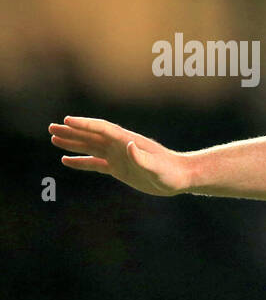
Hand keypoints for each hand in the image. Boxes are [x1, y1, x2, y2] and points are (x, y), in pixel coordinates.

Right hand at [49, 116, 190, 196]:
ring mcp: (119, 156)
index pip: (102, 129)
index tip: (66, 121)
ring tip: (53, 138)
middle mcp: (120, 146)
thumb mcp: (157, 167)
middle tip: (51, 127)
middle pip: (92, 135)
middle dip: (72, 131)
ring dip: (73, 143)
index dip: (84, 124)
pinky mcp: (119, 168)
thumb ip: (143, 158)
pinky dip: (81, 161)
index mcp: (127, 141)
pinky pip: (95, 163)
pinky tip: (66, 160)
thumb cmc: (171, 172)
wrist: (181, 178)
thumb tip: (129, 146)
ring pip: (90, 147)